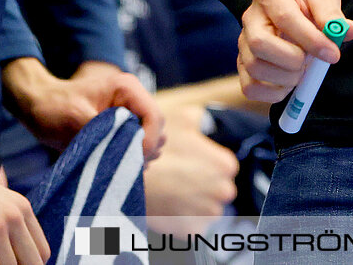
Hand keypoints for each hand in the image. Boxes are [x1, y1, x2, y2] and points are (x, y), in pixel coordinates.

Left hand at [2, 58, 165, 159]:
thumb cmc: (54, 107)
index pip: (155, 117)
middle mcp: (134, 98)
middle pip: (158, 130)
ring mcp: (131, 112)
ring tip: (114, 165)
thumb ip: (105, 133)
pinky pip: (139, 145)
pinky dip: (130, 157)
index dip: (148, 142)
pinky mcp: (125, 126)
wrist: (39, 106)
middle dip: (144, 150)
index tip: (133, 162)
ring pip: (152, 139)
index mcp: (127, 88)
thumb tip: (128, 153)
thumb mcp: (76, 119)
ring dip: (138, 155)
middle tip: (121, 166)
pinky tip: (112, 163)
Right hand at [143, 108, 238, 229]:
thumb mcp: (182, 118)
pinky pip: (192, 228)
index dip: (204, 167)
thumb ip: (201, 118)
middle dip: (202, 188)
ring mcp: (209, 215)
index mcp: (226, 165)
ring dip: (193, 207)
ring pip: (206, 211)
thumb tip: (203, 121)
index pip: (224, 169)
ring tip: (171, 195)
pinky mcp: (193, 232)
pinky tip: (168, 209)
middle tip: (177, 182)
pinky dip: (181, 222)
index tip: (187, 167)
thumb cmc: (155, 147)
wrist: (126, 177)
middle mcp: (224, 191)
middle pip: (218, 192)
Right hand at [236, 0, 352, 104]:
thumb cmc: (305, 0)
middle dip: (291, 60)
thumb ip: (333, 13)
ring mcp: (243, 43)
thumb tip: (349, 31)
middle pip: (259, 44)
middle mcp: (250, 18)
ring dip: (286, 78)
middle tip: (310, 63)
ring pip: (255, 68)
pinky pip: (251, 88)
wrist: (288, 4)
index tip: (332, 54)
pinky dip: (275, 93)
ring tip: (302, 70)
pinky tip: (290, 81)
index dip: (311, 39)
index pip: (285, 18)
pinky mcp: (242, 65)